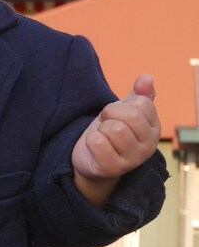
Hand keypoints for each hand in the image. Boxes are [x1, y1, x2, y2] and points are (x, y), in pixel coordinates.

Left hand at [72, 74, 159, 204]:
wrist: (91, 159)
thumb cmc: (110, 132)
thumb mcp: (124, 111)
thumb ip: (138, 94)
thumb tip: (147, 77)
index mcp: (154, 129)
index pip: (141, 103)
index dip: (121, 104)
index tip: (115, 115)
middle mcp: (149, 146)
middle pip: (130, 116)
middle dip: (110, 115)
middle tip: (105, 125)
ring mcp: (133, 160)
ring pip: (114, 129)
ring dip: (101, 129)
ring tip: (102, 137)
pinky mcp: (113, 169)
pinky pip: (98, 143)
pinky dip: (91, 140)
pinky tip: (94, 147)